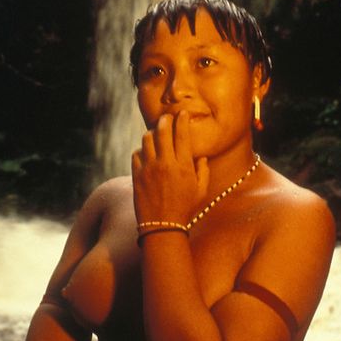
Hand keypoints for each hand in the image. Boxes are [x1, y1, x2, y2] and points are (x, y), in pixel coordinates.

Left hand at [131, 111, 209, 225]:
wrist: (162, 228)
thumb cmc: (185, 210)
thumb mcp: (201, 191)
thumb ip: (204, 171)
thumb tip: (202, 156)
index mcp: (183, 166)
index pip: (182, 134)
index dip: (182, 120)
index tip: (182, 113)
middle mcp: (166, 164)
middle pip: (162, 131)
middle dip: (165, 120)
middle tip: (166, 118)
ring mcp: (149, 169)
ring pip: (147, 139)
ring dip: (152, 134)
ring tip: (155, 135)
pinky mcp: (137, 176)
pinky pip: (136, 154)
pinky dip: (141, 151)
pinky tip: (146, 154)